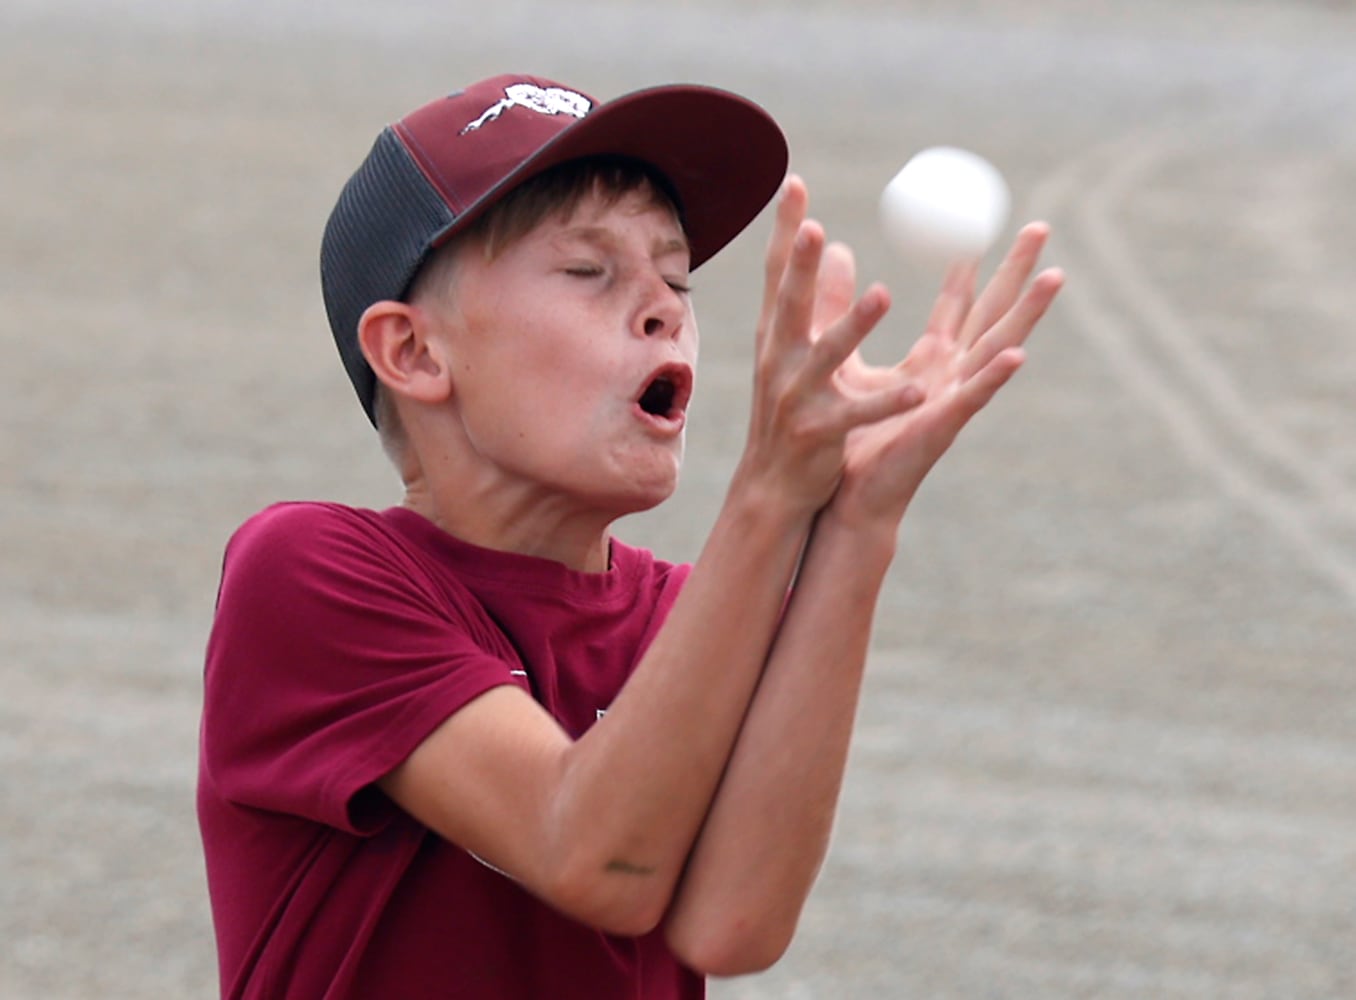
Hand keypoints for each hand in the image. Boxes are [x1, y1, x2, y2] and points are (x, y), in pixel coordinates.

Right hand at [737, 176, 925, 515]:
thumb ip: (817, 299)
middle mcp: (781, 361)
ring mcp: (797, 398)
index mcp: (778, 338)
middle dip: (798, 266)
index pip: (779, 275)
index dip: (784, 230)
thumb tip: (834, 246)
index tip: (794, 182)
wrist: (773, 487)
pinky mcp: (820, 433)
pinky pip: (858, 414)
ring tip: (883, 295)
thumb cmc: (789, 413)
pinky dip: (887, 402)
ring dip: (853, 326)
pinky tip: (917, 391)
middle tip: (811, 227)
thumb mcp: (797, 353)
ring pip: (827, 356)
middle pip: (790, 306)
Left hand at [825, 223, 1064, 526]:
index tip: (980, 226)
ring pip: (996, 347)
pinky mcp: (942, 426)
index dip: (971, 267)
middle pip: (991, 314)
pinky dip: (996, 375)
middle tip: (1040, 226)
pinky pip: (974, 397)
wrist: (845, 494)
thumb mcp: (844, 360)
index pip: (957, 305)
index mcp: (930, 363)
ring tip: (1055, 277)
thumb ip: (844, 311)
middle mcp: (949, 376)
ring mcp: (952, 399)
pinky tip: (1019, 354)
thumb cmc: (850, 437)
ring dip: (1028, 313)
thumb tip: (838, 256)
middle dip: (1017, 272)